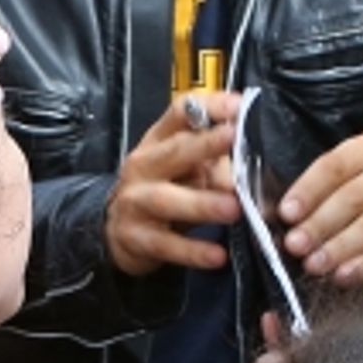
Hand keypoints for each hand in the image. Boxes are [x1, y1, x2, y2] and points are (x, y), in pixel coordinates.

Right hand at [104, 92, 242, 274]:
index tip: (239, 106)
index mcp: (158, 141)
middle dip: (205, 144)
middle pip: (174, 150)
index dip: (210, 107)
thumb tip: (245, 171)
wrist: (117, 232)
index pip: (181, 113)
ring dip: (202, 204)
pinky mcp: (135, 237)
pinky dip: (192, 251)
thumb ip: (215, 166)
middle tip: (234, 138)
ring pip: (167, 200)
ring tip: (233, 208)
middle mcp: (144, 166)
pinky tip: (216, 255)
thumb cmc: (162, 193)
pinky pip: (166, 244)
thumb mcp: (186, 172)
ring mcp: (135, 201)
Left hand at [277, 131, 362, 281]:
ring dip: (341, 246)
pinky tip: (345, 275)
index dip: (308, 190)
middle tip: (295, 245)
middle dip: (321, 223)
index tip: (286, 213)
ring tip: (314, 265)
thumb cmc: (347, 192)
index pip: (333, 166)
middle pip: (353, 197)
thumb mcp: (332, 179)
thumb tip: (274, 214)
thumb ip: (308, 192)